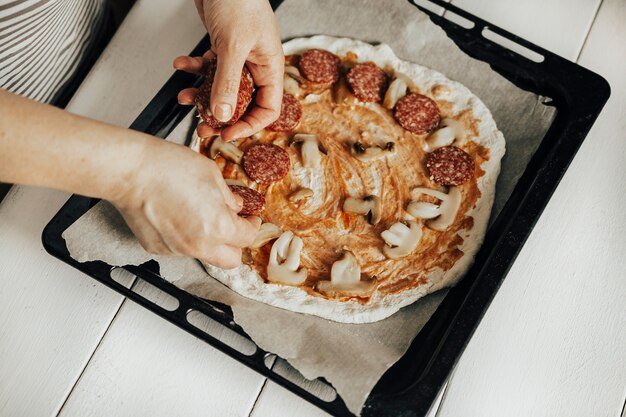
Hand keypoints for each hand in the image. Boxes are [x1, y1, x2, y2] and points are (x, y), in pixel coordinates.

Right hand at [110, 139, 260, 268]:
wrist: (132, 172)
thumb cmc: (169, 167)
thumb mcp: (211, 175)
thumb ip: (228, 197)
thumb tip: (235, 206)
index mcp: (219, 227)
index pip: (246, 238)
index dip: (252, 227)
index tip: (251, 220)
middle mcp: (200, 245)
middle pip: (231, 260)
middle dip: (236, 244)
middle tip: (234, 227)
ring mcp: (177, 249)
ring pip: (204, 253)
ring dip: (209, 240)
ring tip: (198, 214)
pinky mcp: (158, 248)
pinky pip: (180, 248)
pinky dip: (184, 237)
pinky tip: (178, 216)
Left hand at [175, 0, 283, 140]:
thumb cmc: (240, 1)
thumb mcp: (233, 47)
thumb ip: (227, 83)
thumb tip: (222, 116)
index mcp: (269, 68)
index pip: (267, 109)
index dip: (248, 125)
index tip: (226, 133)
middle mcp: (256, 66)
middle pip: (242, 103)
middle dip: (220, 116)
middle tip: (202, 128)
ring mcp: (239, 57)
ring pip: (221, 87)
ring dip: (201, 94)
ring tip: (185, 98)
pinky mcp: (222, 48)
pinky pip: (208, 67)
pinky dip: (194, 68)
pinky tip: (180, 64)